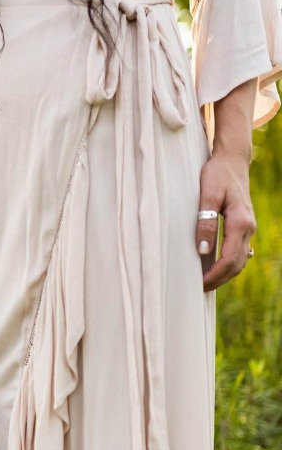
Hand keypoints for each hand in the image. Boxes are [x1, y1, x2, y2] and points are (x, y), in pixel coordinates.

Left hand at [197, 149, 255, 291]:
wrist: (232, 160)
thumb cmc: (217, 174)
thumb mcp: (208, 195)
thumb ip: (205, 222)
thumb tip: (203, 251)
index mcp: (241, 222)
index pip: (229, 259)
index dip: (215, 275)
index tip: (199, 284)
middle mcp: (249, 227)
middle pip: (237, 264)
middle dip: (219, 279)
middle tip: (199, 289)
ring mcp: (249, 227)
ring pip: (240, 259)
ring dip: (225, 273)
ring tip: (205, 282)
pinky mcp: (244, 225)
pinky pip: (239, 251)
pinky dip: (229, 263)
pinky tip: (214, 266)